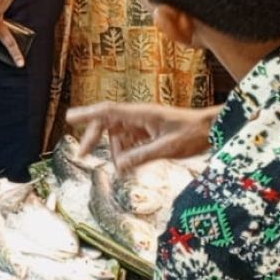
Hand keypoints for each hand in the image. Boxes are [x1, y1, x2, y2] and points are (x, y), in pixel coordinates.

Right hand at [67, 102, 217, 173]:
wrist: (211, 129)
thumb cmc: (192, 135)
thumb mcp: (167, 148)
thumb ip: (142, 156)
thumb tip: (118, 166)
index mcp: (141, 114)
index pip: (107, 111)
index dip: (86, 114)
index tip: (68, 118)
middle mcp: (138, 116)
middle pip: (107, 122)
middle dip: (93, 137)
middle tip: (81, 155)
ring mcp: (143, 123)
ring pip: (117, 134)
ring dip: (114, 150)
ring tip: (121, 168)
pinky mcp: (148, 131)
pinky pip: (129, 140)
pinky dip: (126, 152)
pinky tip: (129, 165)